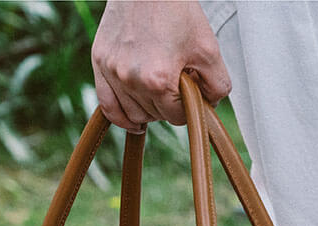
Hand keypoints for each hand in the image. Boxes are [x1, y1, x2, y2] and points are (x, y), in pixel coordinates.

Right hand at [92, 0, 231, 132]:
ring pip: (133, 115)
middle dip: (169, 106)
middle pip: (155, 117)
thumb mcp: (209, 50)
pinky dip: (120, 117)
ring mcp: (112, 72)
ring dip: (148, 110)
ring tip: (158, 92)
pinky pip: (107, 106)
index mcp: (158, 80)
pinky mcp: (99, 62)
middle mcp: (131, 79)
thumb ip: (217, 86)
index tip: (189, 92)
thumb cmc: (177, 12)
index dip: (187, 108)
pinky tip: (134, 121)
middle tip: (175, 83)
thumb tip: (210, 107)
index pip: (176, 117)